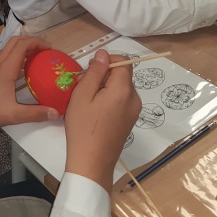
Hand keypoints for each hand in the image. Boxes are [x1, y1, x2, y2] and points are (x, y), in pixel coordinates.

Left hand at [0, 37, 59, 132]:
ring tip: (38, 59)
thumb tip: (55, 112)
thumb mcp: (13, 115)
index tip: (50, 49)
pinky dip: (18, 57)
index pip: (22, 45)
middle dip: (32, 41)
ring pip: (10, 49)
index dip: (37, 42)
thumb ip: (35, 113)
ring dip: (24, 48)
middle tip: (45, 51)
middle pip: (16, 42)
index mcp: (5, 69)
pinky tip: (25, 71)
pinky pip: (6, 57)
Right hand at [64, 50, 140, 193]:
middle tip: (82, 88)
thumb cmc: (83, 128)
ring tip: (87, 102)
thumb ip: (94, 72)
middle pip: (122, 75)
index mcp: (123, 90)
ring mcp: (134, 111)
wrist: (91, 162)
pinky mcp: (130, 121)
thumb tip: (103, 54)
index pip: (123, 62)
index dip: (107, 61)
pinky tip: (94, 112)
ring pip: (120, 88)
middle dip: (103, 76)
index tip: (89, 72)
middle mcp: (134, 98)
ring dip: (105, 88)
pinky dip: (109, 100)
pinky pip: (121, 101)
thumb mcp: (82, 95)